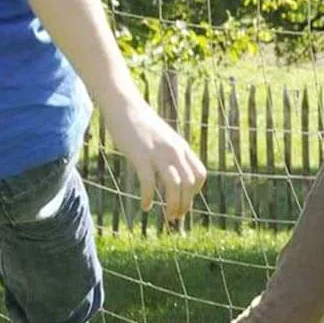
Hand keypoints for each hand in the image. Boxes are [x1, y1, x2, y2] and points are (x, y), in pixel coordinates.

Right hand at [104, 96, 206, 222]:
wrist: (124, 105)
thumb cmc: (140, 122)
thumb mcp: (162, 137)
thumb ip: (170, 152)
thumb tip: (171, 168)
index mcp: (181, 147)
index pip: (199, 175)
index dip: (194, 192)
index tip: (183, 201)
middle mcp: (174, 151)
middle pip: (189, 185)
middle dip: (184, 205)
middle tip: (175, 218)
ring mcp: (158, 153)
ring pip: (175, 186)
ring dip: (172, 206)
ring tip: (166, 217)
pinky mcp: (141, 156)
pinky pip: (149, 183)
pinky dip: (148, 198)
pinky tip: (144, 206)